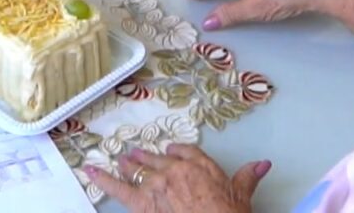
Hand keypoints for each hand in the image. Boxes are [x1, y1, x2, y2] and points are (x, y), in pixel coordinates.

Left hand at [86, 145, 268, 212]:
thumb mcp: (242, 194)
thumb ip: (248, 176)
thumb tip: (263, 164)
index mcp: (199, 166)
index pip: (185, 153)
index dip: (176, 152)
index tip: (170, 151)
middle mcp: (175, 171)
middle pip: (157, 160)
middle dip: (146, 157)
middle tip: (136, 153)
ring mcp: (157, 185)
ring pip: (138, 170)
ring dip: (128, 165)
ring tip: (119, 160)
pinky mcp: (142, 202)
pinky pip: (119, 188)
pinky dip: (102, 179)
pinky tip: (90, 171)